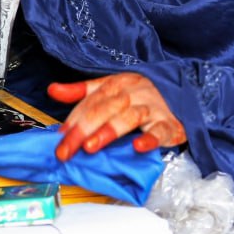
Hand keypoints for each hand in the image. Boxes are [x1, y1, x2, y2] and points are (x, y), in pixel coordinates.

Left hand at [48, 73, 186, 159]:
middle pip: (104, 109)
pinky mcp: (170, 124)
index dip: (74, 118)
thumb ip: (82, 91)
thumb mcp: (111, 87)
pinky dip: (150, 139)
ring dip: (108, 132)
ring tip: (91, 147)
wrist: (181, 94)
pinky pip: (160, 131)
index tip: (59, 137)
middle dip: (82, 130)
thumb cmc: (141, 95)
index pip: (91, 100)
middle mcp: (134, 93)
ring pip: (128, 117)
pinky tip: (138, 147)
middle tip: (66, 150)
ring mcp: (152, 108)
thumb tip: (53, 90)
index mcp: (118, 84)